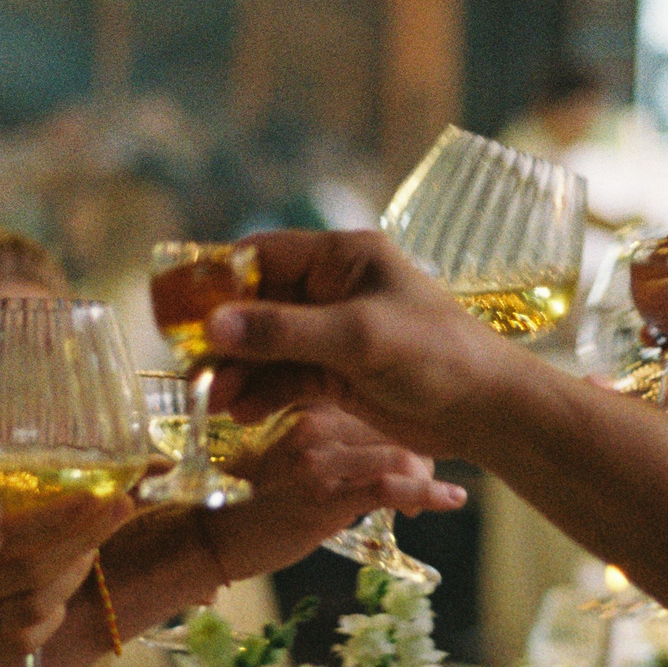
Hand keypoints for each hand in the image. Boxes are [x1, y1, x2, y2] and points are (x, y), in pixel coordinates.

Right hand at [0, 493, 128, 666]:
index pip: (22, 555)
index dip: (72, 527)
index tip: (107, 494)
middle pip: (43, 586)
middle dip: (88, 544)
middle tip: (120, 505)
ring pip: (37, 618)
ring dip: (71, 577)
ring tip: (91, 537)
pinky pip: (18, 643)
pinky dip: (46, 612)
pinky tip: (54, 584)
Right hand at [201, 229, 525, 457]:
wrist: (485, 411)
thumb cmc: (435, 355)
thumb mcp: (356, 338)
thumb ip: (283, 332)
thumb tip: (214, 325)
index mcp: (343, 259)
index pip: (264, 255)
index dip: (220, 279)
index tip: (181, 308)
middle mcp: (334, 290)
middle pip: (259, 305)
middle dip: (226, 336)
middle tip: (192, 365)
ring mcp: (334, 334)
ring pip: (269, 347)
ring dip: (240, 371)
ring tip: (214, 398)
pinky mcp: (338, 375)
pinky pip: (287, 378)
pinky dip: (263, 393)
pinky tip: (242, 411)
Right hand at [201, 405, 469, 581]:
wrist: (214, 539)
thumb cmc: (253, 497)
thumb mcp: (290, 454)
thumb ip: (332, 439)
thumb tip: (383, 442)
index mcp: (305, 402)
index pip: (372, 395)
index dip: (403, 421)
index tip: (421, 446)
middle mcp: (312, 421)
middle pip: (394, 422)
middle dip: (422, 450)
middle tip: (428, 478)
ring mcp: (320, 458)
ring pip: (399, 452)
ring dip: (425, 476)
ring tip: (438, 495)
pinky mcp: (326, 495)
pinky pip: (390, 486)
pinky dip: (428, 492)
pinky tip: (452, 499)